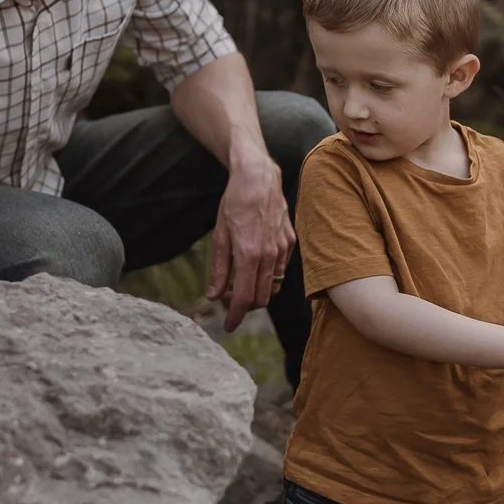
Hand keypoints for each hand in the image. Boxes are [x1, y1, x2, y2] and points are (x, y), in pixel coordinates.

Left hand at [207, 150, 293, 331]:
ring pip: (272, 287)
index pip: (244, 298)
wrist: (259, 177)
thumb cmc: (235, 203)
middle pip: (260, 298)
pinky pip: (280, 270)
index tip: (228, 326)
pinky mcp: (290, 242)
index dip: (235, 316)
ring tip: (238, 283)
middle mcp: (270, 256)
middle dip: (243, 305)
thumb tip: (213, 296)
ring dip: (256, 292)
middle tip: (226, 297)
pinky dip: (267, 276)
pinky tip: (254, 265)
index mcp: (249, 255)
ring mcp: (284, 249)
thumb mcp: (220, 236)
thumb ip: (219, 269)